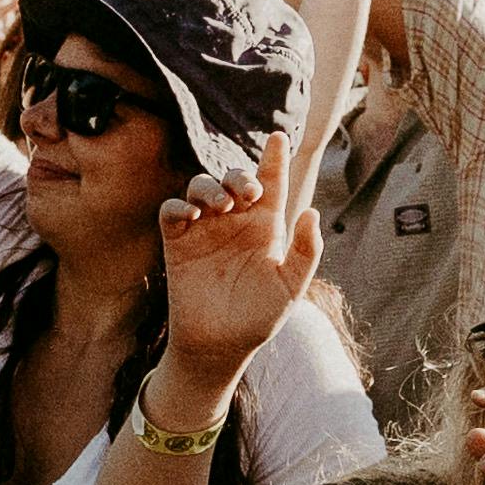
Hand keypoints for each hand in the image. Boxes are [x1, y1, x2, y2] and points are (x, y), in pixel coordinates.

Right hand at [152, 135, 319, 382]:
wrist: (220, 346)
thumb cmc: (258, 317)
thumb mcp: (291, 287)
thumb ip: (306, 252)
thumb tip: (312, 212)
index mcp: (265, 226)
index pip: (272, 183)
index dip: (275, 158)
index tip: (278, 138)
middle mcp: (235, 222)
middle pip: (235, 179)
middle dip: (239, 175)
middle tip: (247, 194)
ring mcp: (205, 230)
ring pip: (201, 187)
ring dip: (210, 188)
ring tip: (219, 206)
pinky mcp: (178, 243)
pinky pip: (172, 211)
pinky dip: (178, 206)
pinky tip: (191, 216)